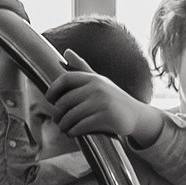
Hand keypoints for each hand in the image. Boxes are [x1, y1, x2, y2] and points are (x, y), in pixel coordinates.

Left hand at [45, 57, 166, 144]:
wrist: (136, 115)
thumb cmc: (113, 98)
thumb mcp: (99, 81)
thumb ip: (82, 67)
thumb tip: (66, 51)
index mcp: (93, 78)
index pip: (65, 79)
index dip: (53, 89)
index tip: (49, 100)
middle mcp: (97, 88)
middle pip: (65, 101)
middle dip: (57, 114)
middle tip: (57, 121)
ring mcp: (102, 103)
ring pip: (71, 116)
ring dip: (64, 125)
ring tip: (64, 129)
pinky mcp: (106, 118)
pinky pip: (81, 126)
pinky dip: (73, 132)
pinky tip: (73, 133)